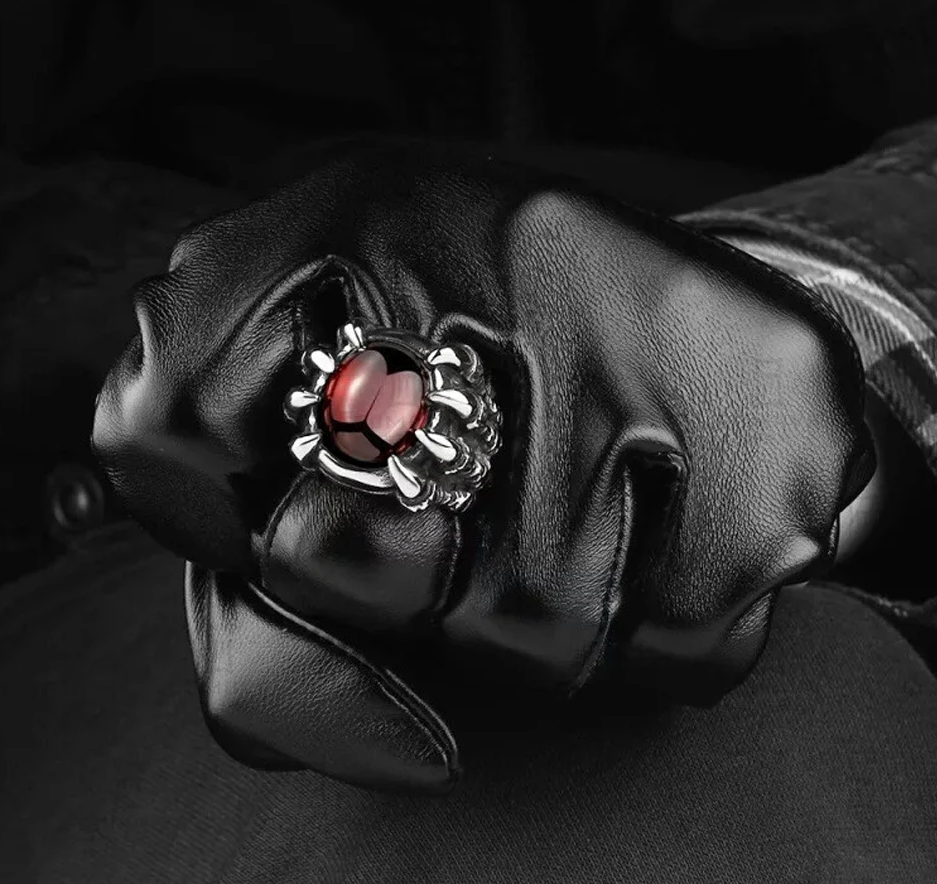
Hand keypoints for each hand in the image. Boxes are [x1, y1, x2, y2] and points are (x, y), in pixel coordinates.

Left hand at [93, 139, 873, 792]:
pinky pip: (672, 649)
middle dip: (385, 588)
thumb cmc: (482, 389)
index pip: (164, 429)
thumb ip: (254, 581)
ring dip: (524, 625)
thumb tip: (271, 732)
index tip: (288, 485)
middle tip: (451, 514)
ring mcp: (640, 327)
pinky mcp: (780, 415)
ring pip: (520, 631)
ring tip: (566, 522)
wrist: (700, 317)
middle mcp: (492, 241)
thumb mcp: (335, 422)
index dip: (209, 510)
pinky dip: (650, 639)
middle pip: (338, 561)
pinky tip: (664, 536)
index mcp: (349, 212)